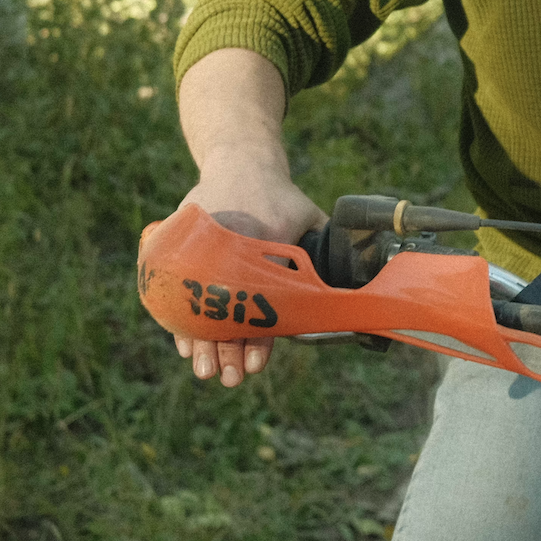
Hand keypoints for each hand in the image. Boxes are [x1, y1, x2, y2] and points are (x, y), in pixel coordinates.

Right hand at [167, 162, 324, 386]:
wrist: (239, 161)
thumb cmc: (280, 195)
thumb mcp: (309, 215)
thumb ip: (329, 248)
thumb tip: (362, 284)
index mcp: (262, 244)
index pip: (261, 303)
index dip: (259, 338)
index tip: (256, 365)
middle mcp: (228, 252)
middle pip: (224, 312)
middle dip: (226, 350)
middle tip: (228, 379)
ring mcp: (201, 254)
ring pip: (198, 307)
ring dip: (202, 342)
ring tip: (207, 371)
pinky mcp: (183, 254)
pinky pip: (177, 293)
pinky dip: (182, 319)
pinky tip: (187, 346)